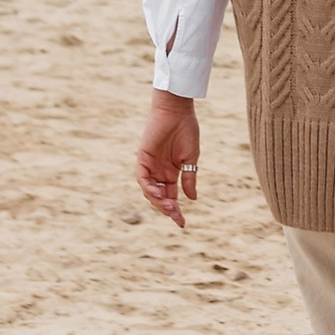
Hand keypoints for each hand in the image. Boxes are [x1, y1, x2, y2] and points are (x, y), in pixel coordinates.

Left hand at [135, 92, 202, 228]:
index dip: (175, 210)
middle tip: (176, 217)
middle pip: (160, 197)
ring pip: (150, 191)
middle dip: (167, 209)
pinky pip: (142, 178)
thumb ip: (189, 179)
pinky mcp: (142, 158)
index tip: (182, 223)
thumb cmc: (186, 130)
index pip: (171, 196)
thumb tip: (192, 199)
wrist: (177, 111)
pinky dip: (149, 188)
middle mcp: (159, 172)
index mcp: (171, 173)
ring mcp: (150, 166)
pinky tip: (158, 194)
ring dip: (158, 201)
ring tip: (170, 207)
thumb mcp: (191, 159)